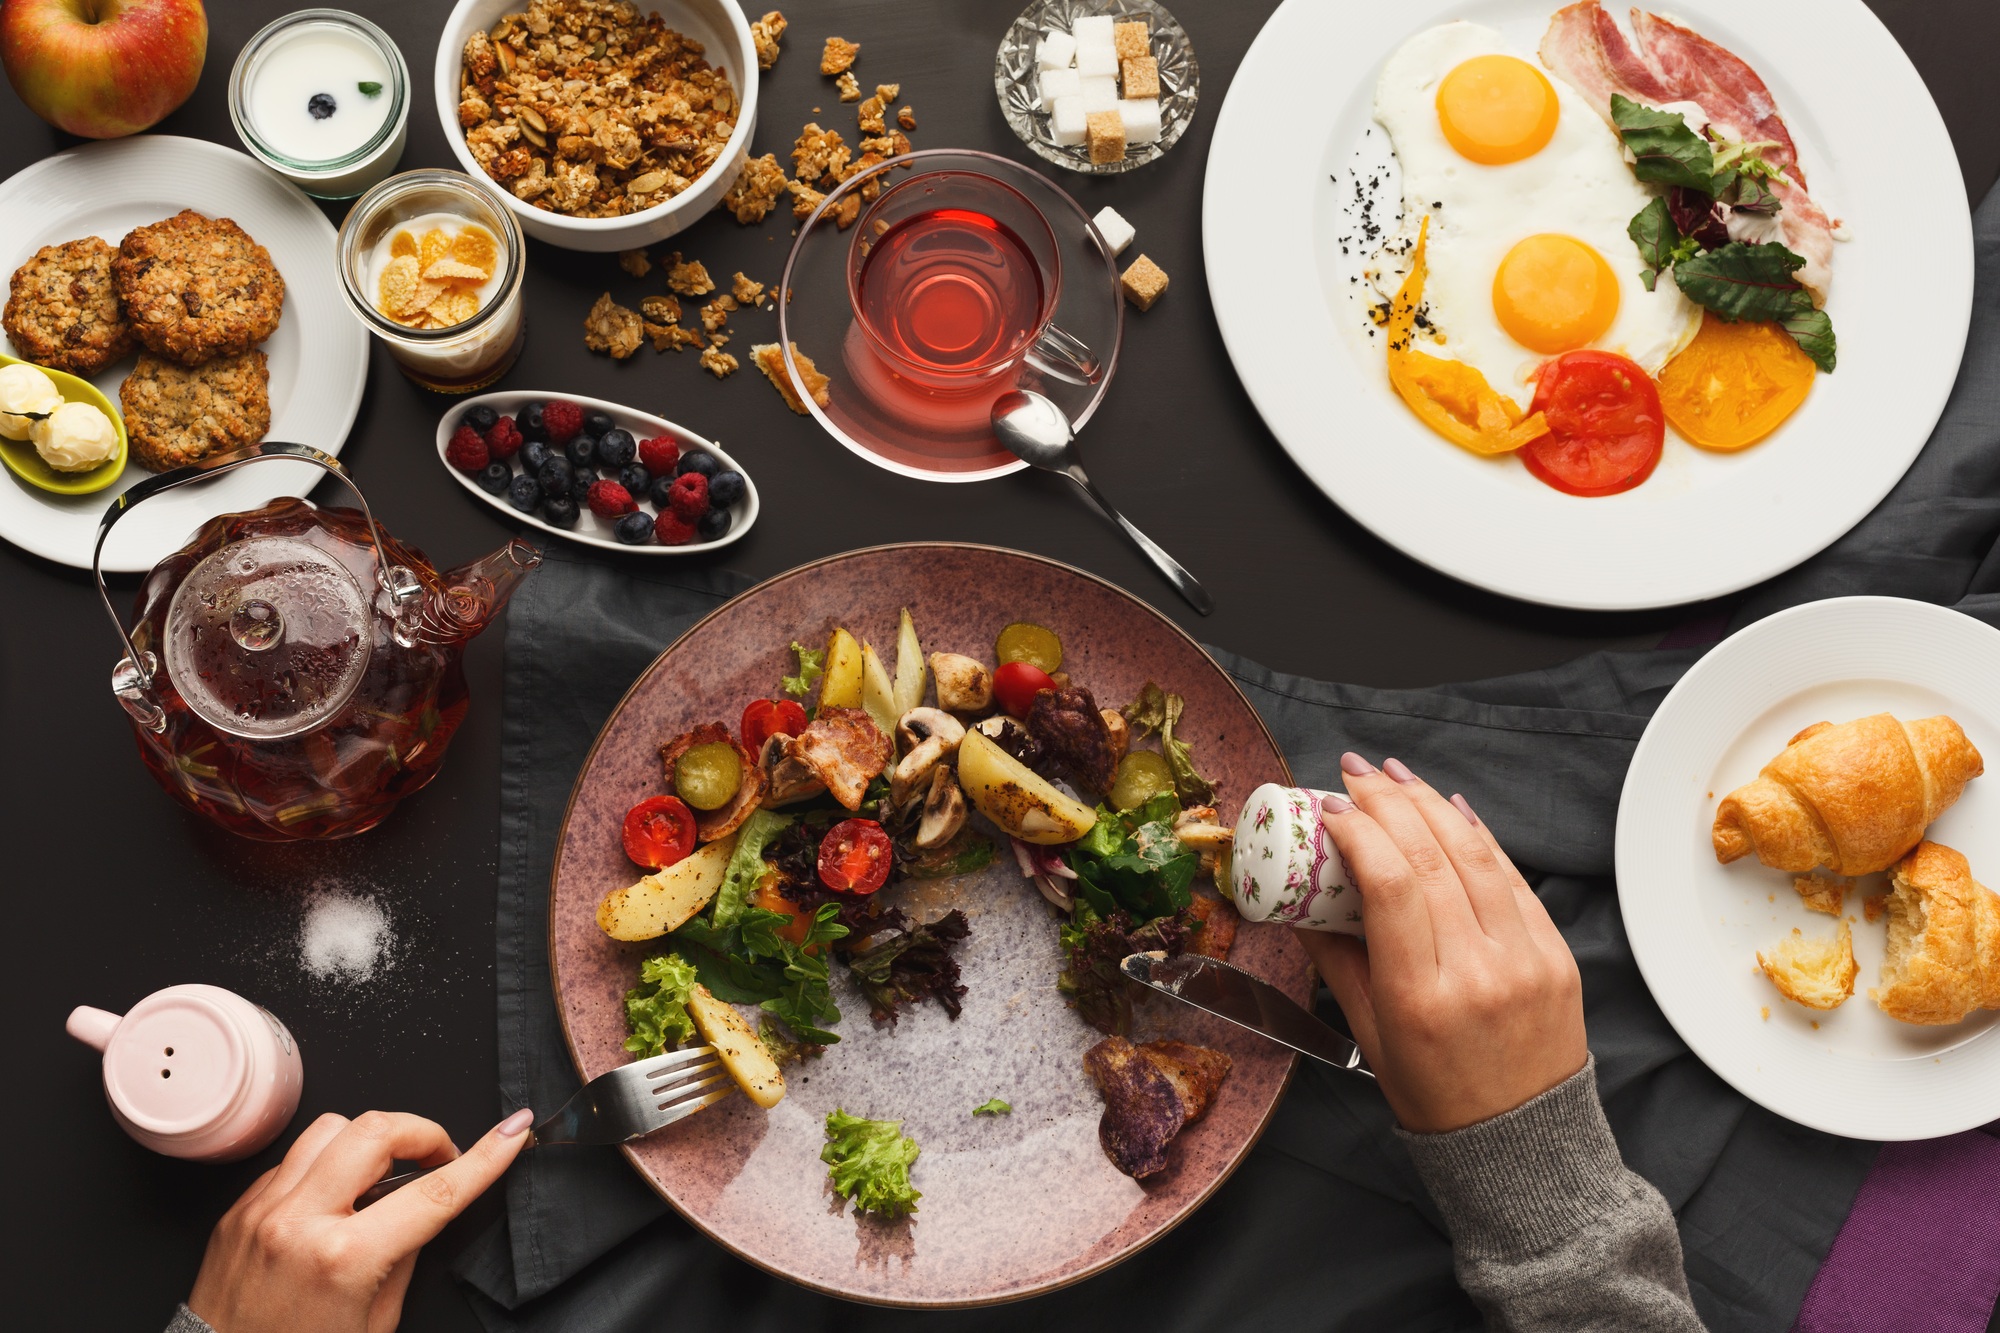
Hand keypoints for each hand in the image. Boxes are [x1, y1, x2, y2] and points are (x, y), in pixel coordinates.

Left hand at [186, 1107, 532, 1332]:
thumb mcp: (374, 1321)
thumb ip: (404, 1255)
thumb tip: (422, 1206)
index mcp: (343, 1260)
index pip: (434, 1193)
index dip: (485, 1158)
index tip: (514, 1133)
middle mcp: (298, 1223)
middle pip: (376, 1130)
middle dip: (422, 1132)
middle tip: (438, 1157)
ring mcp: (261, 1210)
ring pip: (331, 1127)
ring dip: (371, 1141)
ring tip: (382, 1176)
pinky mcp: (237, 1209)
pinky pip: (294, 1159)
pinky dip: (326, 1166)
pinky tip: (334, 1199)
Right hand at [1298, 754, 1586, 1133]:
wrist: (1524, 1143)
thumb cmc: (1436, 1094)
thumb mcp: (1370, 1033)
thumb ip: (1337, 960)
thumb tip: (1302, 899)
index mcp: (1421, 998)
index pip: (1393, 886)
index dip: (1360, 832)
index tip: (1331, 806)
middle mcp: (1478, 972)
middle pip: (1434, 858)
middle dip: (1390, 802)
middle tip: (1356, 772)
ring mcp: (1526, 960)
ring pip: (1477, 856)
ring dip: (1432, 805)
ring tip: (1396, 776)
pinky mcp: (1557, 954)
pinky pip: (1514, 878)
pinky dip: (1481, 836)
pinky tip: (1452, 810)